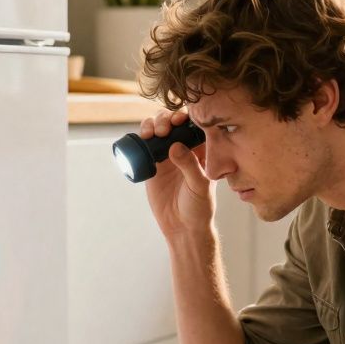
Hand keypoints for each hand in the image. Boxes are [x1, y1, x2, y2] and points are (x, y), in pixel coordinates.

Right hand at [139, 110, 214, 238]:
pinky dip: (142, 137)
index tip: (179, 120)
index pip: (194, 124)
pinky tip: (143, 138)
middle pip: (173, 122)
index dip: (186, 116)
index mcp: (202, 150)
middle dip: (166, 119)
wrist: (182, 227)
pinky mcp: (153, 164)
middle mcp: (184, 148)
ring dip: (153, 124)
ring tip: (151, 133)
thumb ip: (190, 165)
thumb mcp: (199, 186)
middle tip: (163, 129)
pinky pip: (145, 145)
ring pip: (158, 129)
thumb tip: (175, 146)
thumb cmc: (199, 208)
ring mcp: (167, 155)